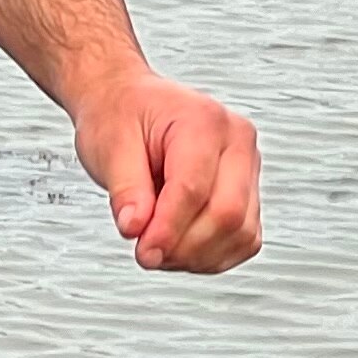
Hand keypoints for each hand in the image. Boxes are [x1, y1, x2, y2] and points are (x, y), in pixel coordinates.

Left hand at [71, 73, 263, 274]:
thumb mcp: (110, 144)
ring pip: (240, 233)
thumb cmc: (122, 114)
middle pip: (227, 214)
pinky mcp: (247, 195)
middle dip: (183, 246)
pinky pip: (243, 239)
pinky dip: (211, 255)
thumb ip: (125, 189)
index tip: (143, 251)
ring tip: (159, 246)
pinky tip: (180, 246)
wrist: (130, 103)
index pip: (195, 188)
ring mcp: (247, 169)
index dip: (168, 229)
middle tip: (147, 252)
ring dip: (197, 255)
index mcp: (204, 121)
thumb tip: (136, 228)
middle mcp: (236, 142)